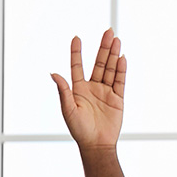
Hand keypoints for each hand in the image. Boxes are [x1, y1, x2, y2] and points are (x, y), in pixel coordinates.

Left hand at [52, 30, 126, 152]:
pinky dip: (121, 70)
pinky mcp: (118, 99)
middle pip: (98, 63)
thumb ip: (63, 91)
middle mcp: (92, 87)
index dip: (77, 52)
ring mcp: (106, 92)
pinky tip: (122, 58)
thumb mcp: (68, 110)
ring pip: (110, 69)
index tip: (77, 38)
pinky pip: (120, 81)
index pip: (77, 66)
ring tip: (116, 40)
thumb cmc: (79, 130)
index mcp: (78, 89)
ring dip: (113, 54)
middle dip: (103, 47)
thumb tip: (54, 73)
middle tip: (108, 31)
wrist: (96, 145)